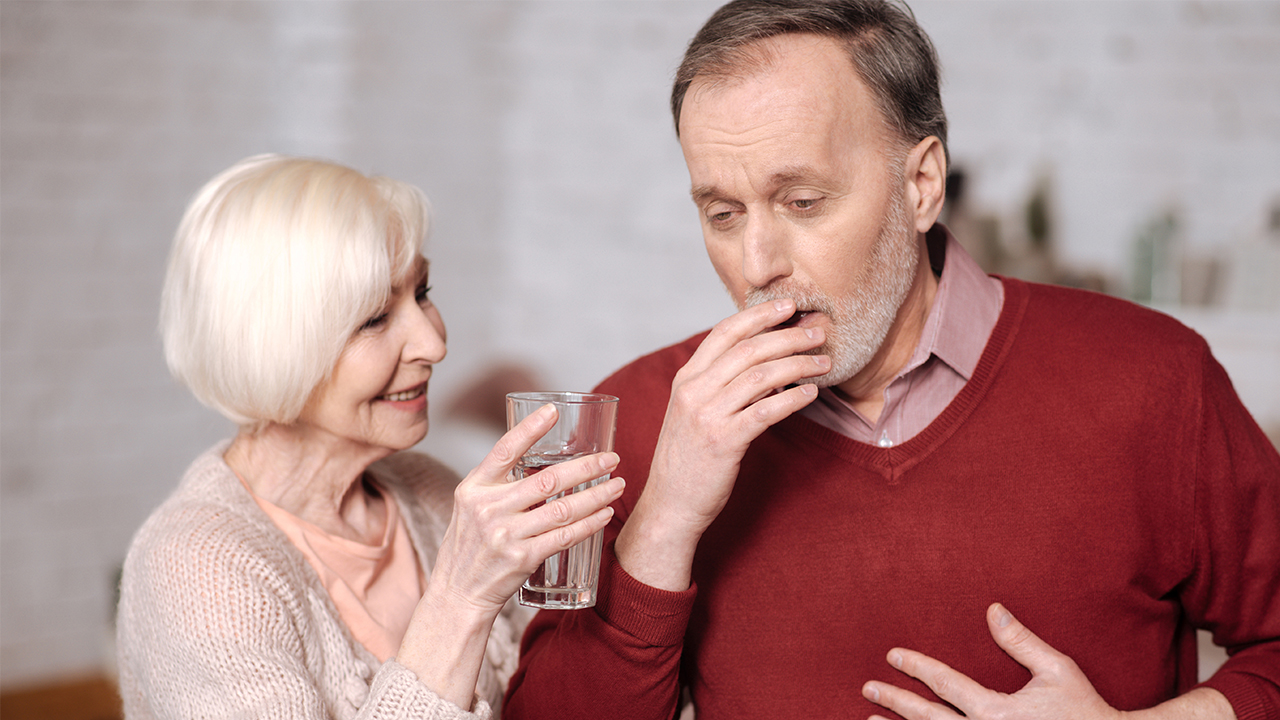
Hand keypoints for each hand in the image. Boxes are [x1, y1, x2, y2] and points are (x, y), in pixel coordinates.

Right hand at [429, 403, 624, 613]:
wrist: (458, 593)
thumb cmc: (470, 545)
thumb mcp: (472, 506)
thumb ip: (500, 484)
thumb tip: (541, 460)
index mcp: (474, 488)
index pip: (503, 451)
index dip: (529, 429)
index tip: (553, 411)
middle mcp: (489, 508)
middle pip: (547, 480)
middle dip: (586, 466)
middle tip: (611, 458)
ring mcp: (506, 535)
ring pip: (562, 509)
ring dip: (597, 495)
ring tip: (618, 484)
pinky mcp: (522, 559)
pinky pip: (564, 537)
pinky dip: (589, 524)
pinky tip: (605, 513)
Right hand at [616, 298, 829, 589]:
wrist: (670, 505)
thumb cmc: (688, 459)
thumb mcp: (693, 413)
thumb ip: (719, 385)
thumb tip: (763, 363)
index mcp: (686, 379)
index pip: (725, 332)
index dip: (758, 314)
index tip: (788, 305)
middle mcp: (694, 391)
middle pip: (749, 349)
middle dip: (788, 336)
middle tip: (818, 332)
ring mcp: (707, 415)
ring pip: (761, 375)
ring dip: (798, 364)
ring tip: (824, 362)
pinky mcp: (724, 441)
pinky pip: (766, 410)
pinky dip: (793, 398)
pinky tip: (811, 394)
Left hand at [862, 603, 1121, 719]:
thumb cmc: (1085, 711)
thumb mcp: (1058, 670)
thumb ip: (1021, 641)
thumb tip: (993, 608)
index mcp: (997, 711)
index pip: (945, 684)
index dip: (916, 667)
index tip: (892, 655)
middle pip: (928, 718)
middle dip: (895, 702)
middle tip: (867, 688)